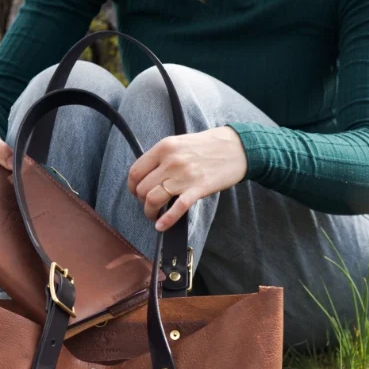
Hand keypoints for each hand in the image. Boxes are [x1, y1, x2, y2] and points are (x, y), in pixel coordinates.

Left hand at [127, 126, 247, 231]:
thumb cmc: (209, 145)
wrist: (237, 147)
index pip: (135, 171)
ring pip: (153, 199)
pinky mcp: (198, 188)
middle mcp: (170, 161)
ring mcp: (184, 175)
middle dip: (141, 201)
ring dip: (150, 212)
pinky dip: (166, 220)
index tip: (136, 193)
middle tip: (150, 204)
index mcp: (164, 147)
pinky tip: (161, 226)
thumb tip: (147, 175)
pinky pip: (176, 208)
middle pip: (141, 188)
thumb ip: (162, 156)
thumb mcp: (180, 142)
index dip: (132, 186)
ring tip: (154, 216)